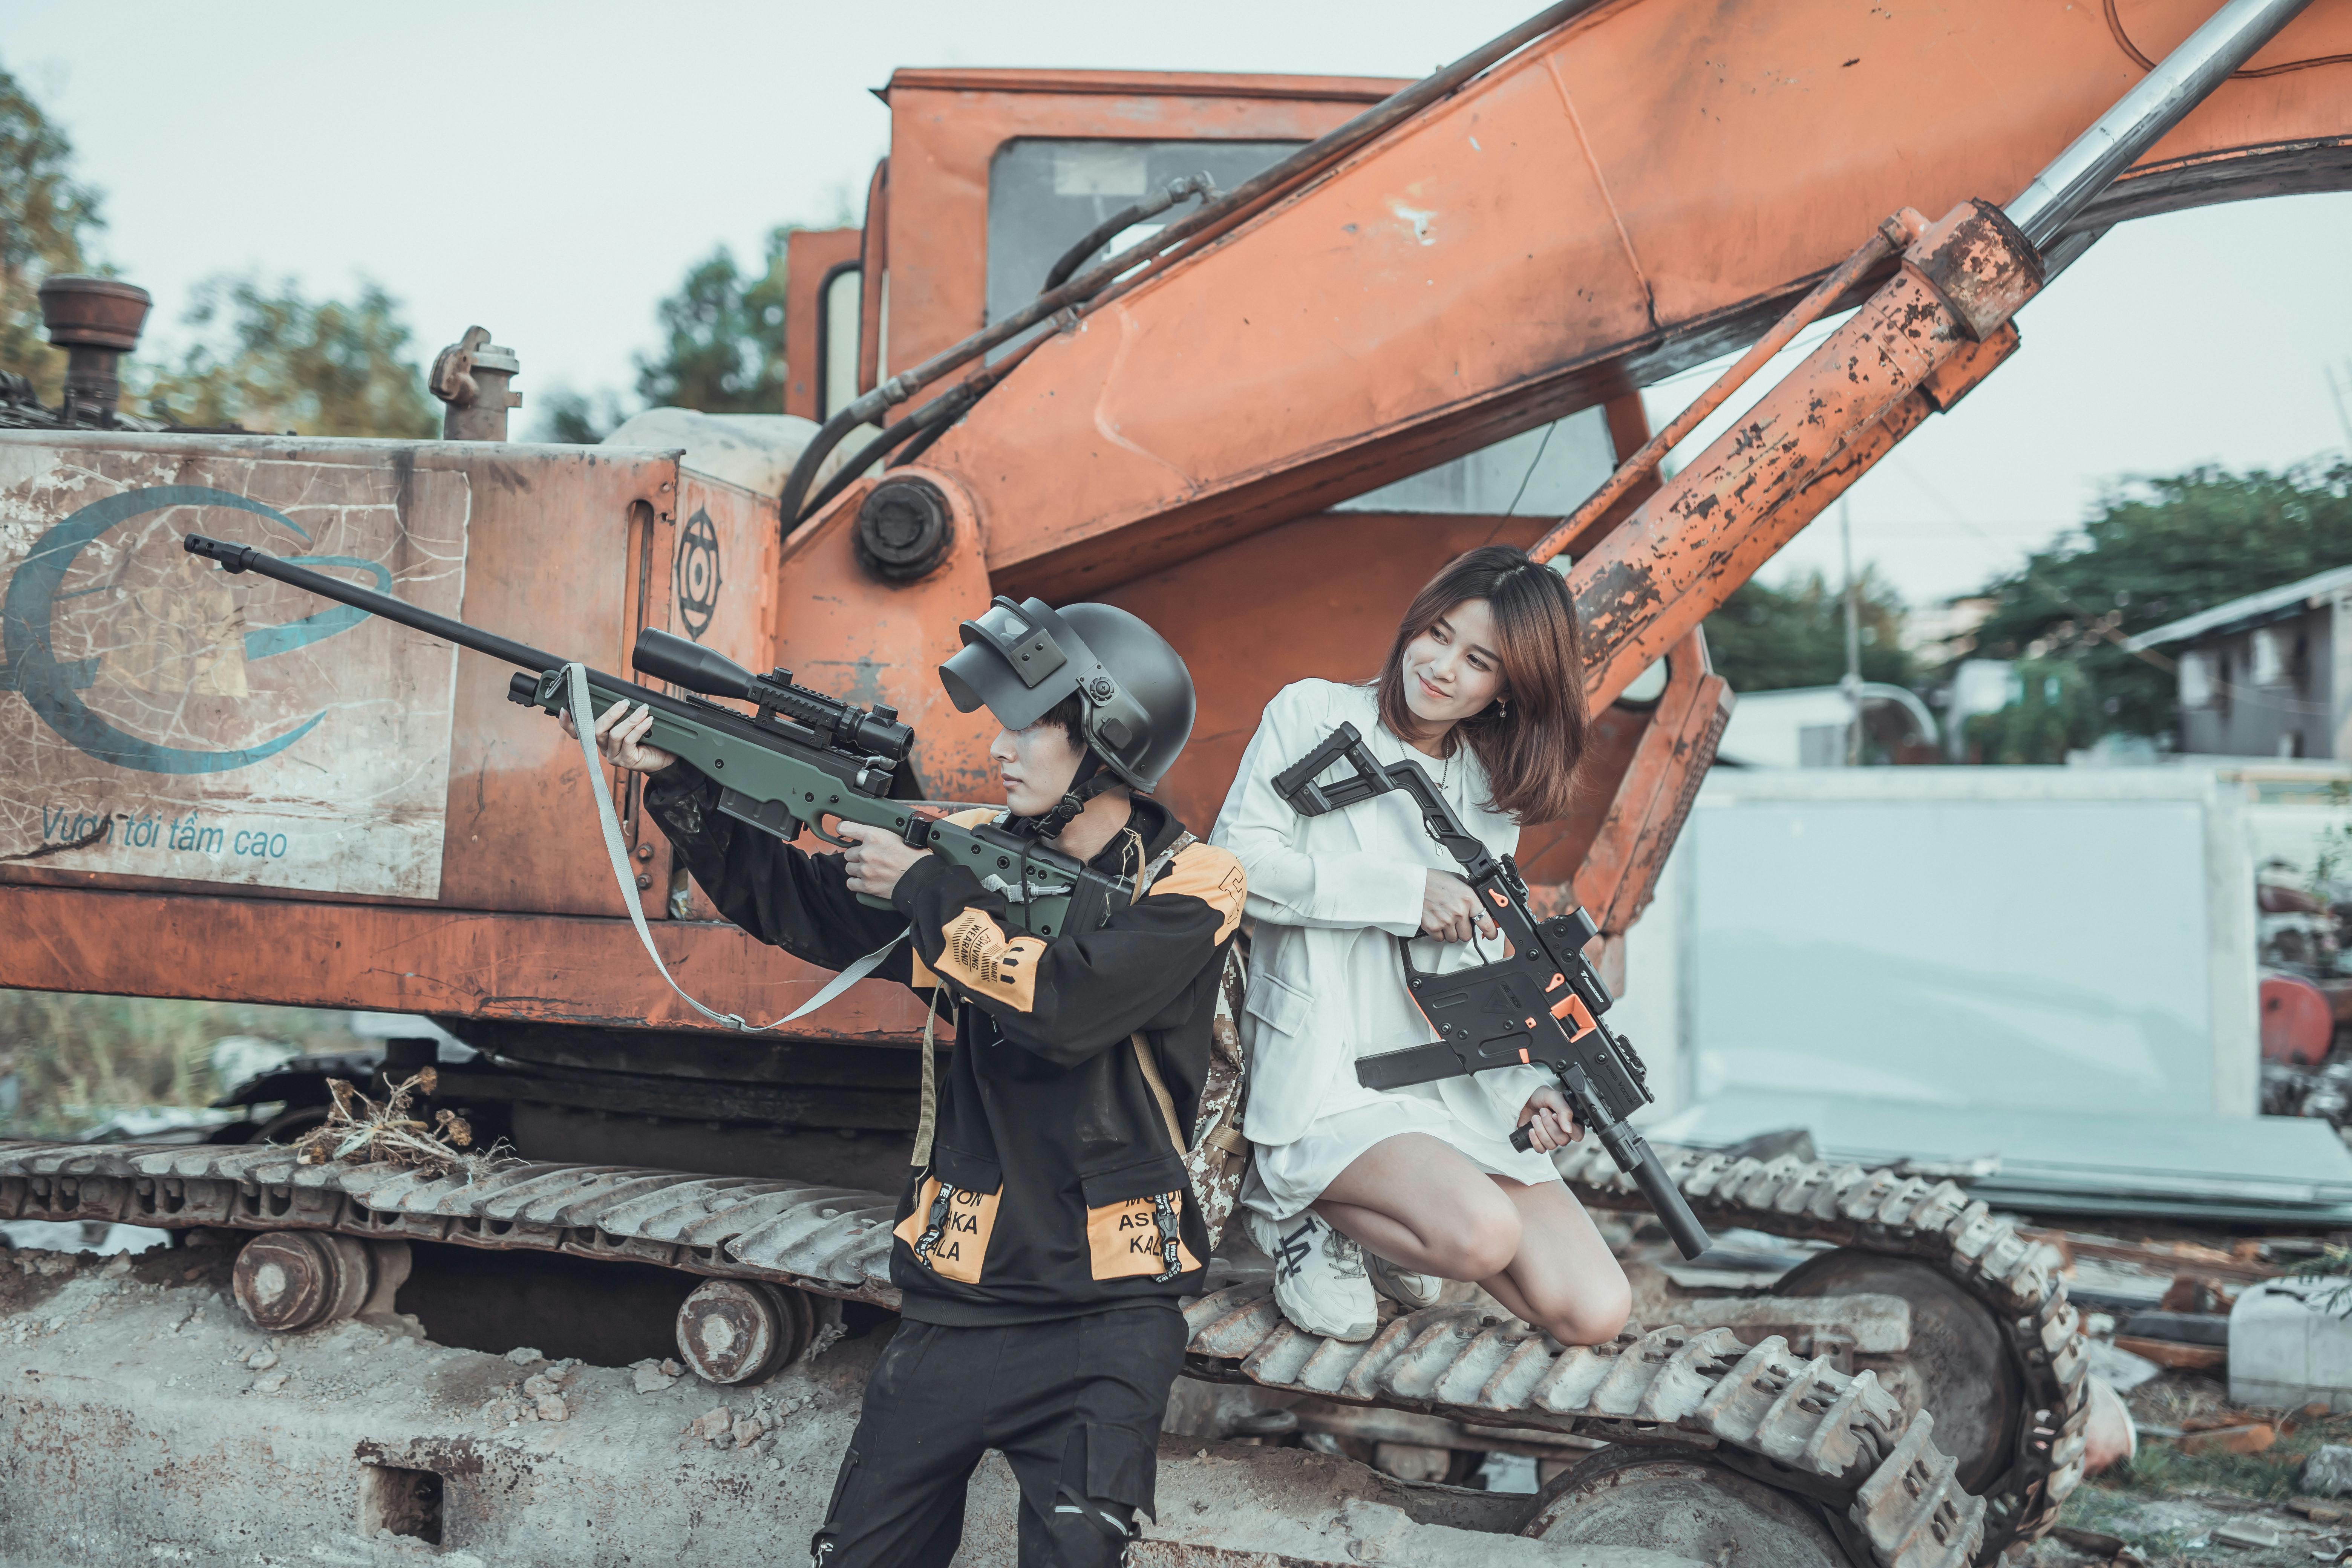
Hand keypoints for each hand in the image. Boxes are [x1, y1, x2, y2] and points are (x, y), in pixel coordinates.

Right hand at [560, 701, 674, 773]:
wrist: (665, 758)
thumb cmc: (648, 738)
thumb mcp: (632, 723)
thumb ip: (622, 713)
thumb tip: (622, 696)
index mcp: (600, 737)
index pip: (577, 732)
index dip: (568, 723)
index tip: (564, 710)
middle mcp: (604, 748)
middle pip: (596, 730)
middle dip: (610, 714)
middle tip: (624, 703)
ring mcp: (613, 756)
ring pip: (614, 734)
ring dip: (630, 719)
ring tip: (643, 710)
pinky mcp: (626, 761)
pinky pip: (629, 741)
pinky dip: (639, 729)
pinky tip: (648, 721)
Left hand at [836, 820, 926, 899]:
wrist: (922, 878)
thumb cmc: (915, 857)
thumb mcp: (899, 836)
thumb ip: (880, 835)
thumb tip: (870, 835)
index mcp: (874, 835)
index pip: (846, 828)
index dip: (843, 829)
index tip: (842, 830)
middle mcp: (866, 852)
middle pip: (848, 852)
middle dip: (857, 855)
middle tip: (871, 858)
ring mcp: (865, 870)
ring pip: (849, 867)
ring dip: (857, 869)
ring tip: (871, 870)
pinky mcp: (866, 885)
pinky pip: (851, 883)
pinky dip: (856, 882)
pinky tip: (865, 880)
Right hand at [1421, 870, 1498, 943]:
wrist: (1413, 883)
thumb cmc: (1432, 880)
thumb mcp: (1457, 880)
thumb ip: (1469, 893)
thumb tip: (1477, 902)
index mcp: (1468, 898)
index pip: (1485, 921)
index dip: (1491, 932)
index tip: (1491, 935)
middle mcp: (1459, 911)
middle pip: (1467, 935)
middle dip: (1463, 931)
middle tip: (1457, 922)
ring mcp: (1446, 921)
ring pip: (1454, 939)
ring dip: (1450, 932)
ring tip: (1444, 919)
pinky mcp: (1433, 927)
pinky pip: (1440, 939)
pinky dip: (1438, 933)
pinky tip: (1436, 921)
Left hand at [1515, 1086, 1583, 1152]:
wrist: (1524, 1099)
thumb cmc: (1541, 1096)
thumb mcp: (1554, 1097)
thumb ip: (1565, 1111)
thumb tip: (1568, 1129)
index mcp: (1572, 1121)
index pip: (1577, 1135)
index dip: (1567, 1128)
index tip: (1555, 1115)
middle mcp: (1563, 1132)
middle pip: (1562, 1140)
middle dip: (1550, 1125)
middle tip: (1543, 1112)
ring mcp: (1551, 1138)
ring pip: (1551, 1145)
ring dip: (1541, 1130)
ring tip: (1535, 1117)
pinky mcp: (1539, 1142)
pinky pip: (1541, 1149)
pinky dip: (1535, 1140)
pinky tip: (1531, 1129)